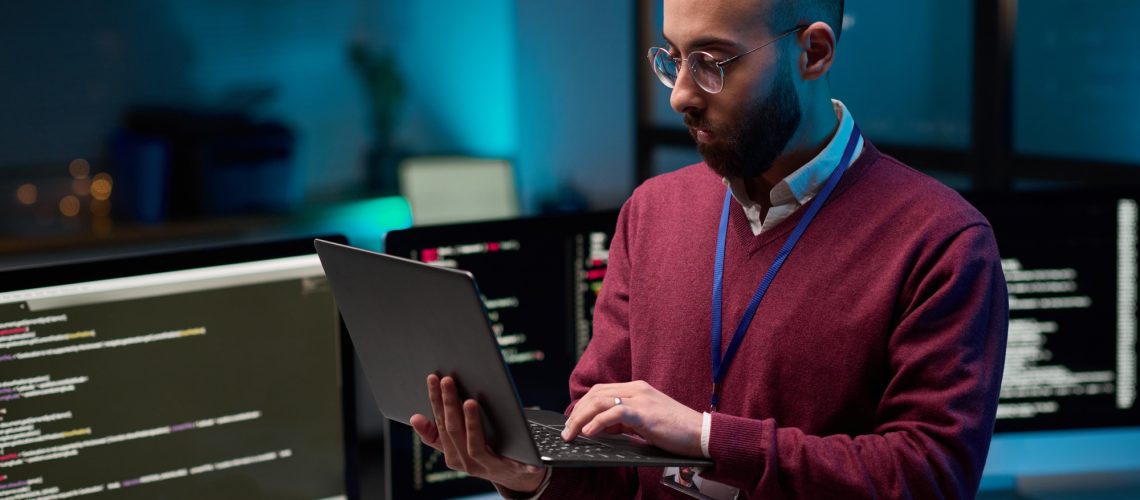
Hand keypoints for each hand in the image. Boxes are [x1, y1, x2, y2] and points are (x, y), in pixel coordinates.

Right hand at [409, 374, 545, 493]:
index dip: (435, 400)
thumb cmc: (484, 451)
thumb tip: (414, 418)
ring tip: (470, 402)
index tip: (433, 378)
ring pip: (474, 446)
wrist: (514, 475)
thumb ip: (437, 433)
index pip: (440, 423)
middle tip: (448, 381)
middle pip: (454, 431)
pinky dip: (506, 447)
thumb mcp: (458, 443)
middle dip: (450, 404)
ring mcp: (485, 467)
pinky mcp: (507, 469)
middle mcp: (465, 463)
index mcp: (452, 454)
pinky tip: (516, 433)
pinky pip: (505, 460)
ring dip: (471, 423)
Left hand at [561, 380, 702, 457]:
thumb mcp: (645, 422)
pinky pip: (615, 413)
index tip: (572, 421)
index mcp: (637, 389)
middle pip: (596, 395)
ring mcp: (641, 399)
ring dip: (581, 419)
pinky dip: (598, 422)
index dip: (583, 406)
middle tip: (566, 431)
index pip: (601, 391)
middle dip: (576, 413)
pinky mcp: (645, 413)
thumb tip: (601, 429)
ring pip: (601, 402)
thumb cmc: (676, 431)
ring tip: (571, 433)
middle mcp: (637, 389)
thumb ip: (624, 422)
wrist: (701, 433)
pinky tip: (589, 433)